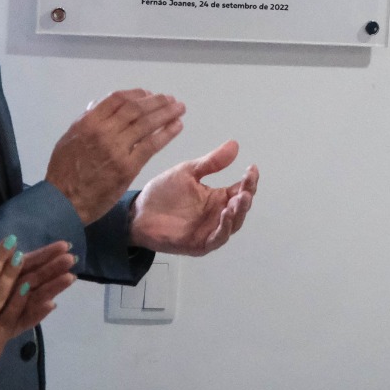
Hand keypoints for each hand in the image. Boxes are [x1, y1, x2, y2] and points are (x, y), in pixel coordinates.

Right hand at [46, 90, 186, 223]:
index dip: (137, 94)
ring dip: (166, 114)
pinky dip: (166, 134)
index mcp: (89, 122)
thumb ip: (86, 121)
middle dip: (156, 101)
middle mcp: (104, 131)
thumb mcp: (69, 139)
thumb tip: (100, 105)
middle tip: (171, 99)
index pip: (118, 99)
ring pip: (146, 124)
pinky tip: (176, 126)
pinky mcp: (128, 167)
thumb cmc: (64, 171)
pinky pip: (151, 146)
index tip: (149, 94)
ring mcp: (117, 149)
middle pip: (136, 109)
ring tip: (179, 108)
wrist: (65, 201)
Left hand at [130, 141, 257, 255]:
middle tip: (246, 187)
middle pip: (240, 208)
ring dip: (238, 213)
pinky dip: (223, 228)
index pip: (240, 189)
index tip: (251, 168)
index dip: (249, 180)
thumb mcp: (188, 172)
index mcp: (217, 198)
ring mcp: (209, 231)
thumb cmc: (163, 193)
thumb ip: (211, 162)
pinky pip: (216, 239)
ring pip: (232, 225)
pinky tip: (225, 215)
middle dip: (246, 197)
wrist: (138, 213)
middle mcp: (217, 215)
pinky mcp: (199, 244)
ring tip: (239, 199)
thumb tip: (234, 145)